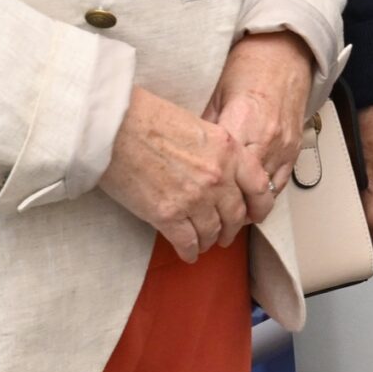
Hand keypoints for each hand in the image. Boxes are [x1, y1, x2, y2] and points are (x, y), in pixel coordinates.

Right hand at [98, 86, 250, 261]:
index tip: (252, 214)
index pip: (258, 186)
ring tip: (204, 243)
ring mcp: (195, 198)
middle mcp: (218, 177)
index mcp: (228, 150)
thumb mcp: (198, 125)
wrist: (114, 128)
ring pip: (212, 231)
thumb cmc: (148, 118)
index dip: (258, 205)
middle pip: (236, 214)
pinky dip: (189, 251)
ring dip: (209, 241)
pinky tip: (187, 252)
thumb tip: (220, 172)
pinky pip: (187, 242)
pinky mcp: (168, 215)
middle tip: (225, 234)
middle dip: (231, 229)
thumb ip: (216, 151)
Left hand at [207, 32, 316, 224]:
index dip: (209, 196)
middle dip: (229, 212)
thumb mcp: (216, 95)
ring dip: (249, 210)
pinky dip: (266, 197)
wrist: (283, 54)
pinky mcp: (294, 148)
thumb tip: (186, 157)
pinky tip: (251, 205)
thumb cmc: (248, 68)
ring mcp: (284, 145)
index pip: (224, 172)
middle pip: (246, 190)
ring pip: (267, 193)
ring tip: (230, 223)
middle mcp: (267, 138)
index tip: (197, 209)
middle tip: (211, 226)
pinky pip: (281, 183)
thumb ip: (205, 129)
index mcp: (243, 122)